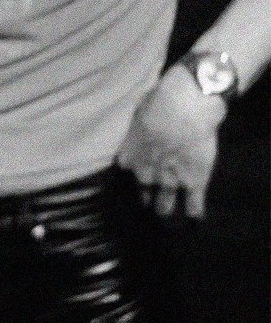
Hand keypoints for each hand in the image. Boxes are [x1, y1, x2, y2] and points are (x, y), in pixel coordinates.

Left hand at [117, 64, 226, 217]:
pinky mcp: (194, 182)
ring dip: (163, 208)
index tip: (134, 171)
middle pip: (143, 189)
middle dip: (144, 196)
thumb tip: (139, 128)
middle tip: (146, 203)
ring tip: (163, 214)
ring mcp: (170, 180)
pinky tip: (194, 219)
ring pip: (165, 202)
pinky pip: (193, 203)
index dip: (132, 168)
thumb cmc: (160, 102)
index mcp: (131, 154)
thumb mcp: (139, 113)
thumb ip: (138, 128)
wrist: (185, 108)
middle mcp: (147, 172)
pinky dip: (194, 212)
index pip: (126, 167)